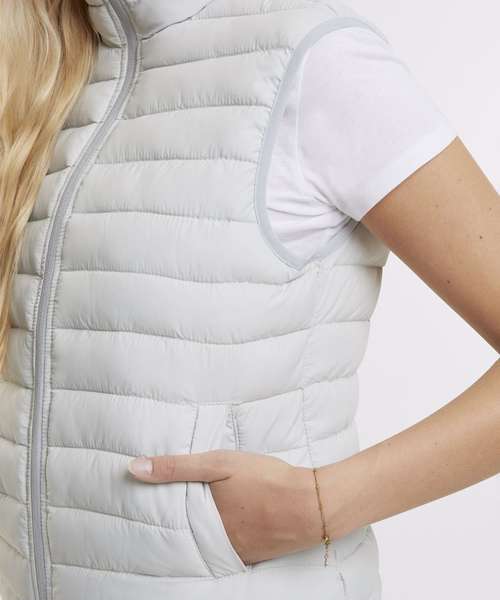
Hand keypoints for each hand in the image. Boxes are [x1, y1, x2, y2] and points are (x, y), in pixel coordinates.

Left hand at [127, 449, 322, 564]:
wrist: (312, 503)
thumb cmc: (265, 478)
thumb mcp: (219, 464)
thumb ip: (176, 467)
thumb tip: (133, 468)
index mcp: (202, 519)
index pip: (167, 519)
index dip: (156, 510)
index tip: (142, 503)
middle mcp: (215, 542)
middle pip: (186, 534)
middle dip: (176, 524)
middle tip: (164, 511)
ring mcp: (236, 551)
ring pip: (207, 543)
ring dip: (199, 532)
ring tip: (195, 515)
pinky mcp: (254, 554)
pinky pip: (228, 549)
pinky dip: (222, 538)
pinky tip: (227, 525)